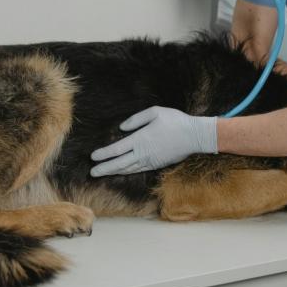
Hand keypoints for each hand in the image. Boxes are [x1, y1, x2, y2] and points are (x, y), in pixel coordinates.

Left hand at [90, 107, 217, 176]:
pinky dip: (127, 171)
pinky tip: (122, 171)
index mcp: (140, 139)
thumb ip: (136, 120)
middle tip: (92, 172)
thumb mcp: (155, 112)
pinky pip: (138, 170)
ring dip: (114, 171)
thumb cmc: (175, 121)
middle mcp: (143, 153)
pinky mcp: (157, 164)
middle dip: (104, 168)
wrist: (194, 136)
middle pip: (119, 163)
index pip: (117, 149)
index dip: (104, 154)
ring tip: (103, 173)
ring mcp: (150, 160)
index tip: (93, 157)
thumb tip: (122, 128)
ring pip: (128, 168)